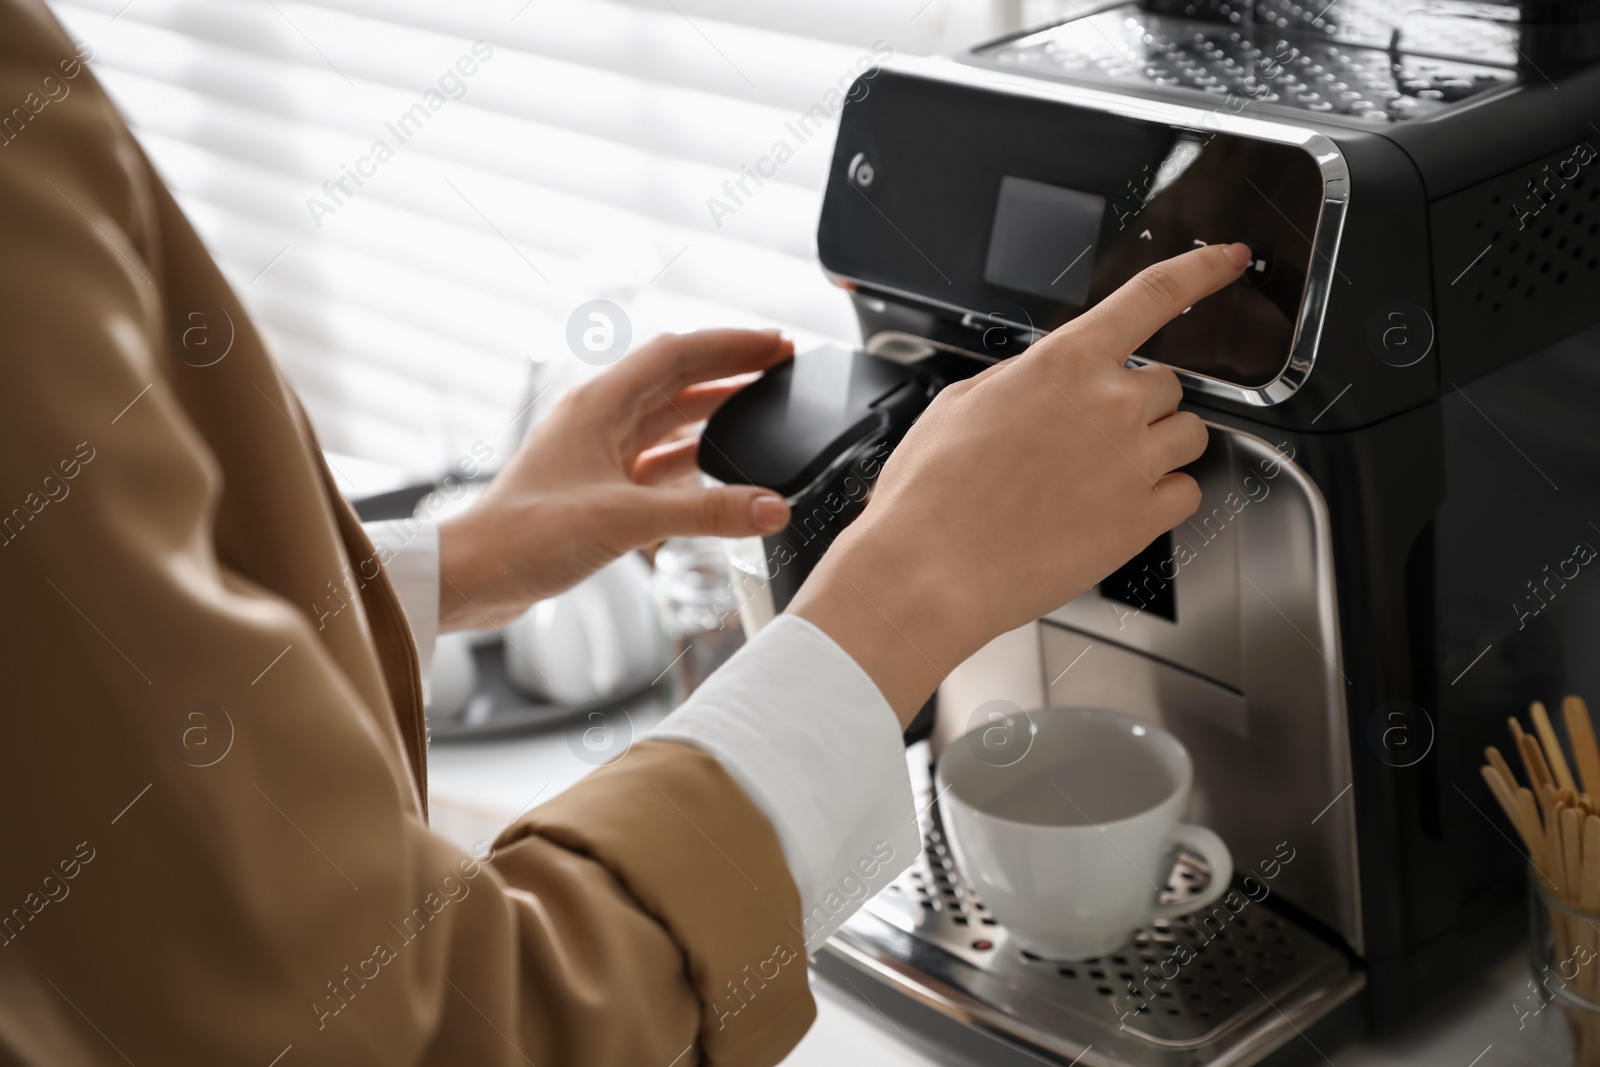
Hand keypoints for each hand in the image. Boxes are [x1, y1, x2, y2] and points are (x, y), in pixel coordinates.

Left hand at [438, 329, 795, 631]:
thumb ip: (704, 513)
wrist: (470, 577)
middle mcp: (598, 421)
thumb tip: (770, 507)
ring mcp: (596, 455)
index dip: (731, 344)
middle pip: (676, 379)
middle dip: (729, 370)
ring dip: (712, 409)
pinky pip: (655, 461)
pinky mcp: (596, 490)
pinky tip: (717, 465)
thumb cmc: (522, 536)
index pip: (678, 353)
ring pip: (666, 419)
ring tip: (759, 408)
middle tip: (778, 369)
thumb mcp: (624, 520)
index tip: (777, 346)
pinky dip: (691, 457)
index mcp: (598, 405)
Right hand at [789, 244, 1250, 722]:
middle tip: (1088, 442)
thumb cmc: (932, 495)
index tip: (1230, 259)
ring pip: (1189, 437)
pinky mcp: (1142, 519)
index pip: (1153, 295)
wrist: (928, 572)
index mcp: (1063, 364)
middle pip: (1167, 386)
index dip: (1203, 270)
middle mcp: (1109, 404)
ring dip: (1156, 450)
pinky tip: (1110, 510)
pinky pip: (1187, 494)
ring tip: (1099, 480)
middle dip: (1136, 408)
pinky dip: (1160, 499)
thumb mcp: (961, 405)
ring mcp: (1133, 462)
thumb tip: (1049, 384)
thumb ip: (1023, 380)